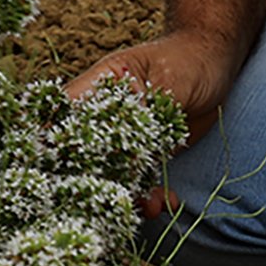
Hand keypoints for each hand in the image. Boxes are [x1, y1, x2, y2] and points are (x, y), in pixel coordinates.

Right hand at [65, 0, 265, 214]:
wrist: (214, 61)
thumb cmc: (186, 59)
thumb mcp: (166, 80)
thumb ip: (144, 107)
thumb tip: (122, 136)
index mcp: (96, 88)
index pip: (61, 118)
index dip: (51, 147)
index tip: (54, 177)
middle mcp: (104, 114)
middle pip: (83, 156)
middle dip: (94, 186)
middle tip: (113, 204)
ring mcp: (125, 137)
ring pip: (113, 175)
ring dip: (127, 196)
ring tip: (150, 206)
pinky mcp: (146, 152)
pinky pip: (140, 180)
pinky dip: (151, 196)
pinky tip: (167, 201)